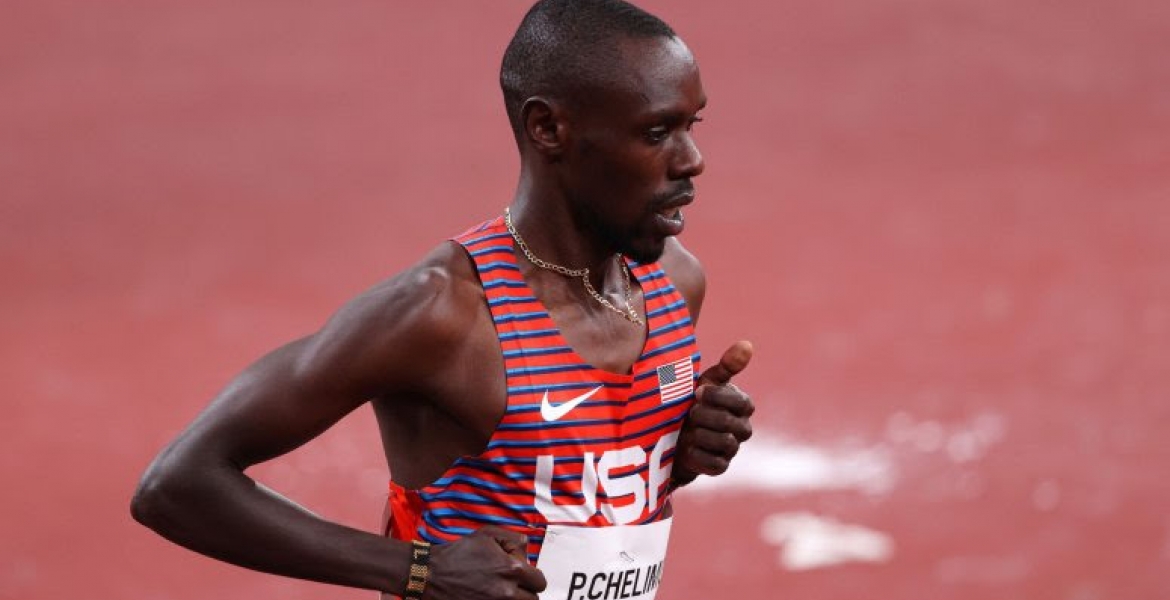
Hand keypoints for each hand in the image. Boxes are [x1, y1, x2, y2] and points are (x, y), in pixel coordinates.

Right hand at [424, 526, 546, 599]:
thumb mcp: (487, 534)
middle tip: (512, 584)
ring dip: (514, 598)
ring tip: (500, 590)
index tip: (521, 574)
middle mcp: (506, 591)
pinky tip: (487, 595)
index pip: (539, 581)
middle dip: (525, 591)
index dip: (532, 576)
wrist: (430, 573)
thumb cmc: (458, 552)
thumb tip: (527, 554)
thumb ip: (515, 540)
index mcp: (511, 569)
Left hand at [674, 341, 753, 482]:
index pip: (740, 402)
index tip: (697, 392)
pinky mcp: (720, 467)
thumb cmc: (693, 401)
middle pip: (727, 423)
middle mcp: (744, 428)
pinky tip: (687, 447)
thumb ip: (727, 366)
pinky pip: (713, 463)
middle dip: (703, 415)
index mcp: (744, 406)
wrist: (672, 433)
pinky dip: (696, 454)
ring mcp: (733, 449)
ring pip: (722, 443)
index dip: (716, 397)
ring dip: (698, 434)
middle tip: (689, 411)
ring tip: (688, 429)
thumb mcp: (706, 381)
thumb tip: (747, 344)